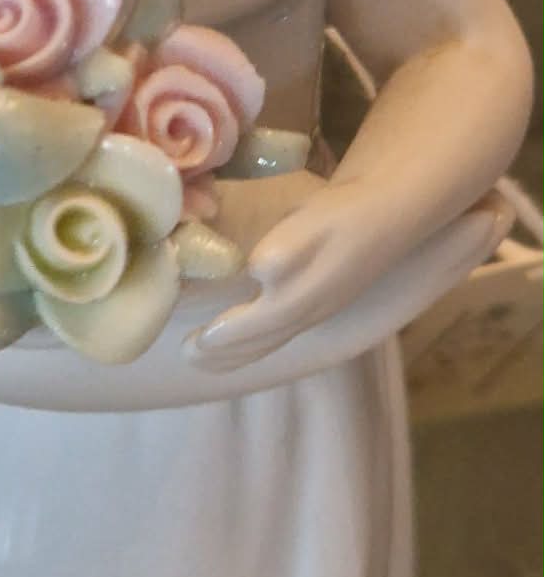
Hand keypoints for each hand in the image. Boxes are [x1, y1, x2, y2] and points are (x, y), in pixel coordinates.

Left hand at [186, 177, 410, 368]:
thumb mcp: (310, 226)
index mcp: (299, 299)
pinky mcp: (324, 304)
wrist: (389, 216)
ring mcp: (318, 312)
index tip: (192, 344)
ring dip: (240, 354)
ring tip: (211, 360)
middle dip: (224, 354)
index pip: (253, 327)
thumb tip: (256, 272)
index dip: (223, 338)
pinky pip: (283, 335)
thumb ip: (282, 253)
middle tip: (188, 356)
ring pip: (273, 341)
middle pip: (260, 344)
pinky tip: (253, 337)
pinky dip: (259, 343)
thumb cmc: (342, 217)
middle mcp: (307, 314)